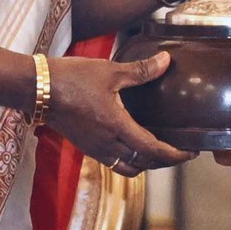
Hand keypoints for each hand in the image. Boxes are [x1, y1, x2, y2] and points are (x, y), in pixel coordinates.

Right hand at [47, 52, 195, 175]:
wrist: (39, 89)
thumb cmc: (73, 77)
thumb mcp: (110, 70)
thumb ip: (141, 70)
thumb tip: (166, 61)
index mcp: (116, 127)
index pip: (153, 150)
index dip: (175, 154)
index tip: (192, 152)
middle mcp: (107, 144)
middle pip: (144, 165)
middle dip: (165, 162)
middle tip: (181, 151)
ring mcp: (95, 148)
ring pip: (128, 168)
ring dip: (147, 164)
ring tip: (160, 150)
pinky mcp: (87, 146)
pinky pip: (114, 163)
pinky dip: (130, 160)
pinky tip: (133, 143)